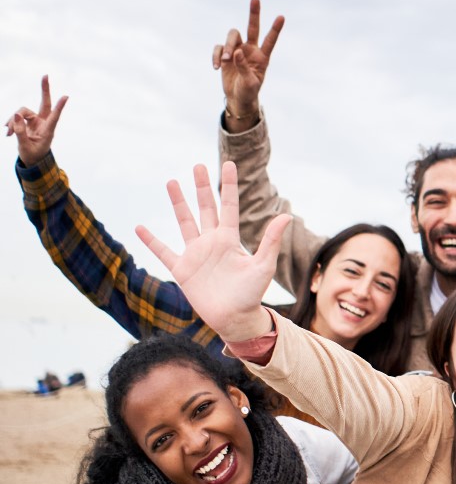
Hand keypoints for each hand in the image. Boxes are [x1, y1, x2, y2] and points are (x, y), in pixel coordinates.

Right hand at [6, 76, 66, 165]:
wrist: (32, 160)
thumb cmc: (33, 155)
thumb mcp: (25, 146)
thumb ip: (20, 132)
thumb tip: (15, 115)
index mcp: (48, 131)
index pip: (54, 117)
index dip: (59, 107)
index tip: (66, 96)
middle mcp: (43, 123)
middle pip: (45, 103)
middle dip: (44, 90)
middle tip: (45, 75)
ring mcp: (35, 121)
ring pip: (22, 112)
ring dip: (12, 121)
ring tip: (7, 133)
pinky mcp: (27, 121)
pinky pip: (16, 117)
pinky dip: (10, 124)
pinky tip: (7, 134)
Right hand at [137, 162, 288, 341]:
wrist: (235, 319)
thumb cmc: (252, 293)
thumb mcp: (263, 266)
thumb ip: (270, 241)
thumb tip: (286, 216)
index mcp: (230, 239)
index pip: (229, 206)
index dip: (228, 186)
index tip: (228, 164)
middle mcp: (212, 242)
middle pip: (205, 208)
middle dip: (201, 187)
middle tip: (197, 166)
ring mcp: (195, 254)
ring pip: (185, 222)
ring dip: (178, 203)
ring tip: (171, 182)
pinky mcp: (182, 270)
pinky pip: (163, 252)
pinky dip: (151, 241)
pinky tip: (140, 228)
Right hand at [212, 0, 283, 119]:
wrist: (238, 98)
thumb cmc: (248, 92)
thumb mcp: (250, 83)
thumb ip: (244, 68)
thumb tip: (236, 52)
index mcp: (262, 57)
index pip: (270, 41)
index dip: (275, 29)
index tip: (281, 17)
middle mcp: (250, 50)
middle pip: (252, 27)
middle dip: (254, 13)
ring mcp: (237, 50)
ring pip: (232, 36)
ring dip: (227, 46)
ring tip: (225, 60)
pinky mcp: (225, 54)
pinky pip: (219, 48)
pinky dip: (216, 55)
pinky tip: (216, 67)